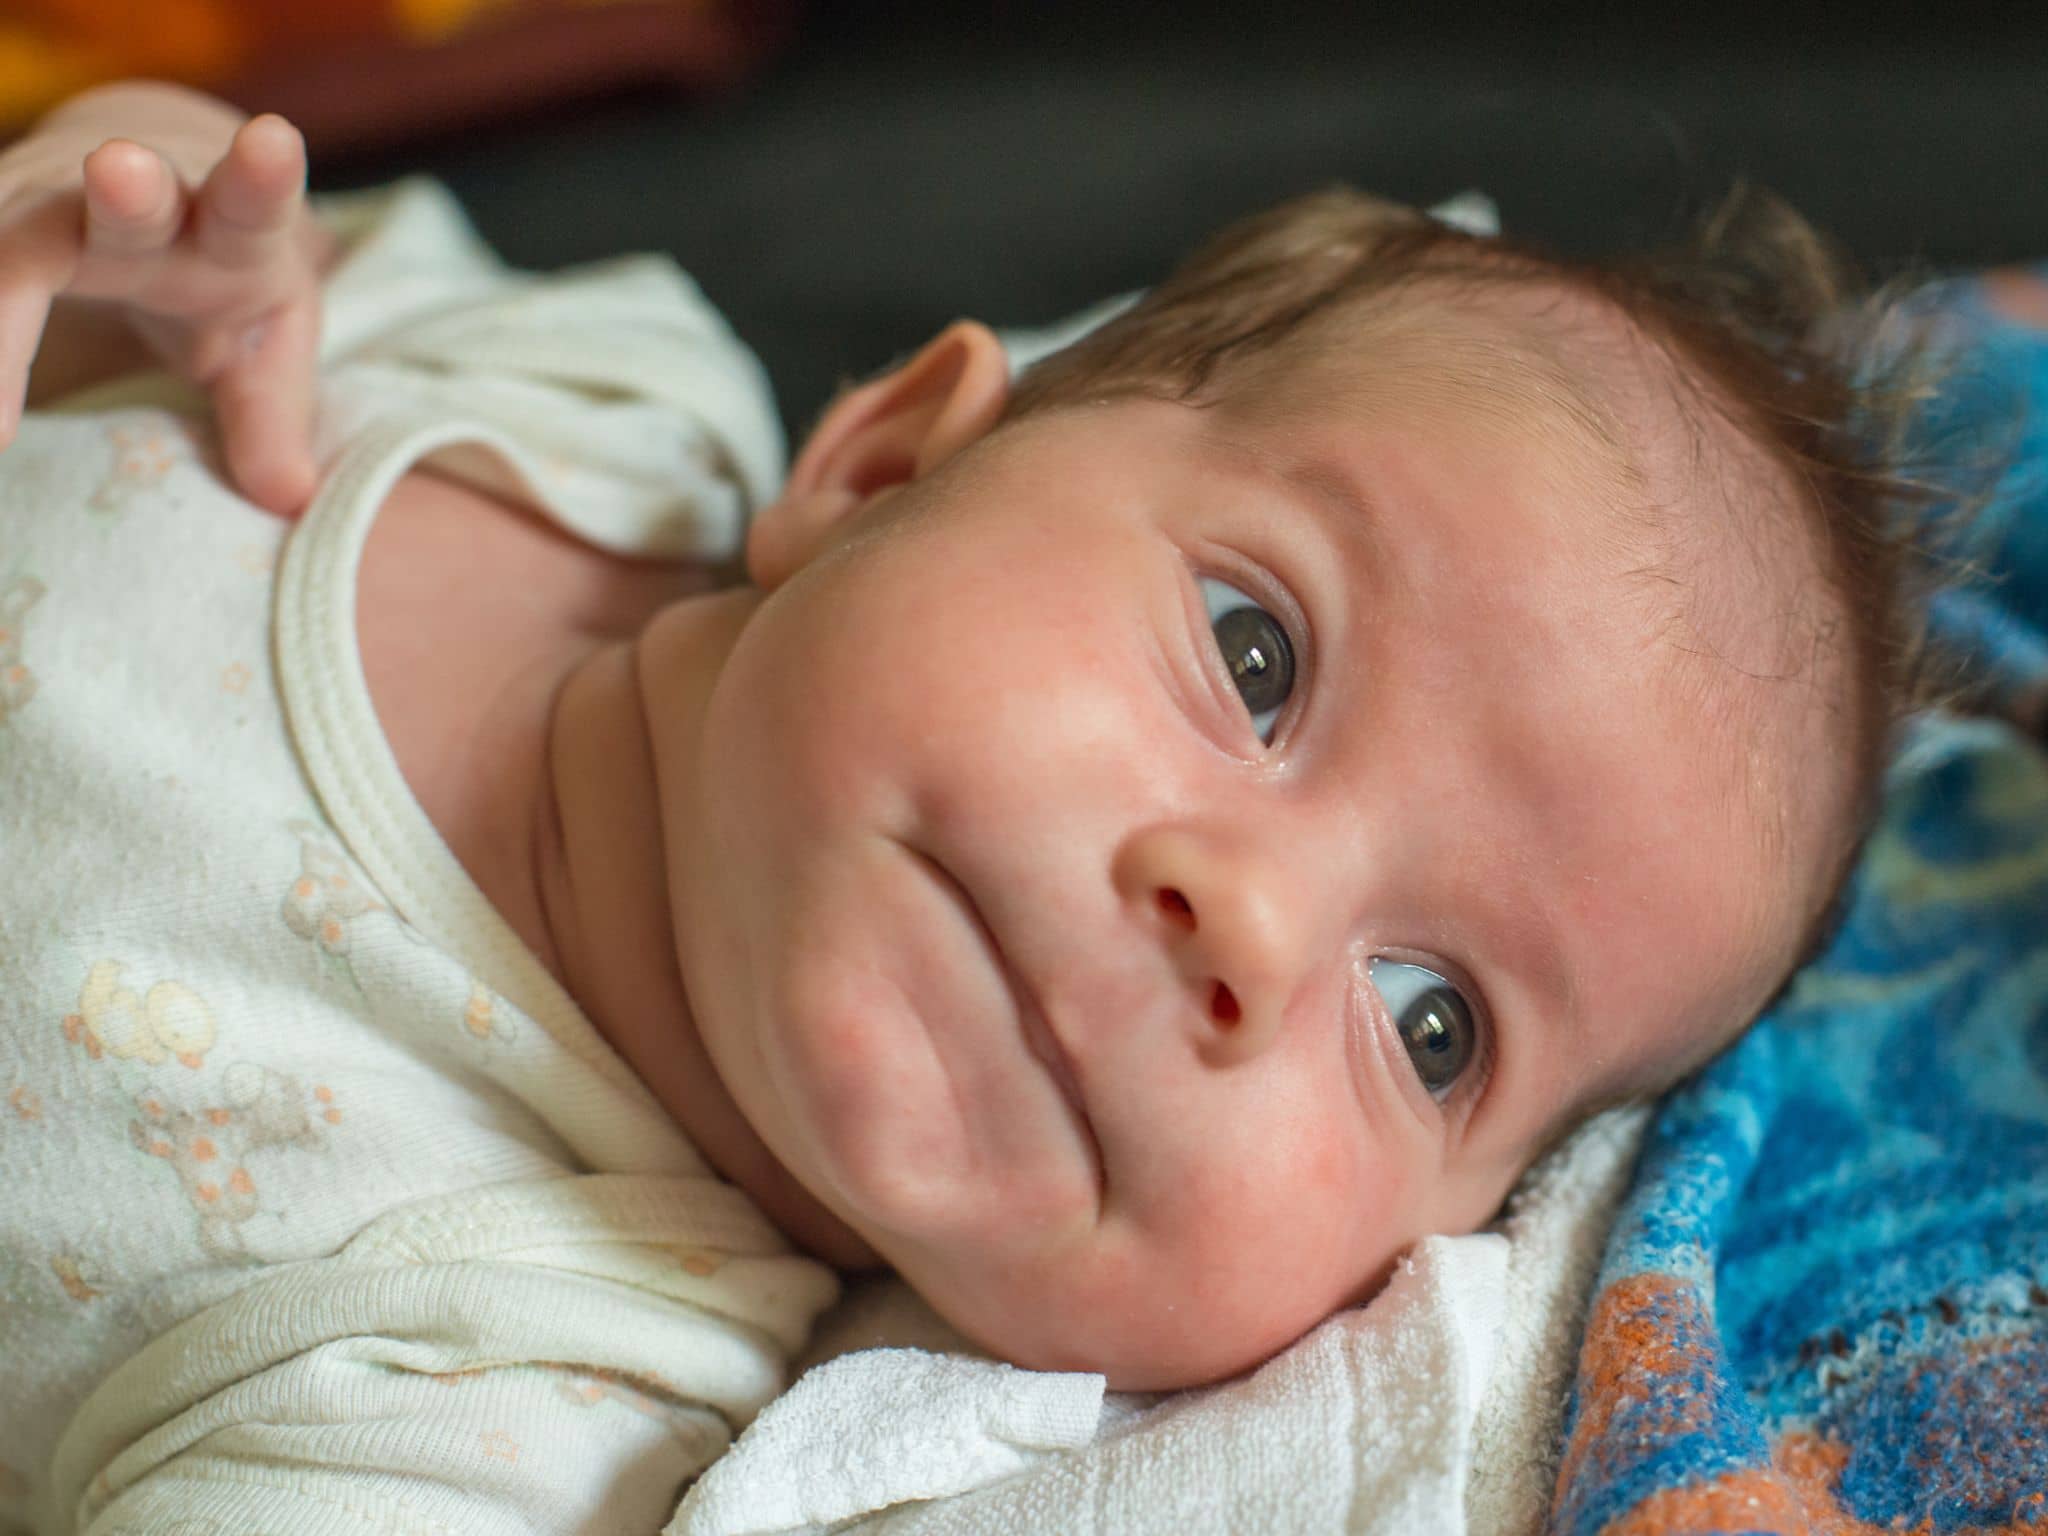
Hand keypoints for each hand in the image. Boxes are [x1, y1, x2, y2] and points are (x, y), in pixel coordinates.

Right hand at [0, 104, 329, 513]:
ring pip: (10, 226)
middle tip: (122, 173)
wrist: (137, 173)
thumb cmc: (221, 273)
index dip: (263, 176)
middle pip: (126, 198)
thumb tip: (289, 502)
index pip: (251, 202)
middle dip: (127, 188)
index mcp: (228, 229)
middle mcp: (138, 201)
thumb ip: (272, 416)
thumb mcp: (266, 339)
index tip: (276, 142)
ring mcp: (51, 200)